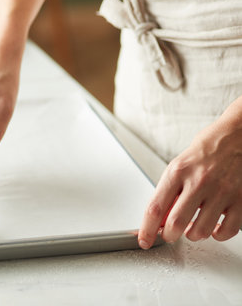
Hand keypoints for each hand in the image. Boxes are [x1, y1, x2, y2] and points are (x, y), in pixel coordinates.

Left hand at [138, 116, 241, 248]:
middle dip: (169, 235)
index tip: (144, 240)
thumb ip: (169, 192)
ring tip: (193, 226)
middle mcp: (199, 181)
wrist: (238, 135)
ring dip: (193, 235)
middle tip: (170, 233)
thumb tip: (158, 220)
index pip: (155, 208)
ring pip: (201, 231)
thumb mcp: (179, 166)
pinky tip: (214, 226)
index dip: (147, 229)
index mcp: (178, 172)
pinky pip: (227, 230)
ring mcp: (222, 191)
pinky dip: (218, 234)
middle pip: (176, 223)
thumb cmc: (206, 150)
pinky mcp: (241, 199)